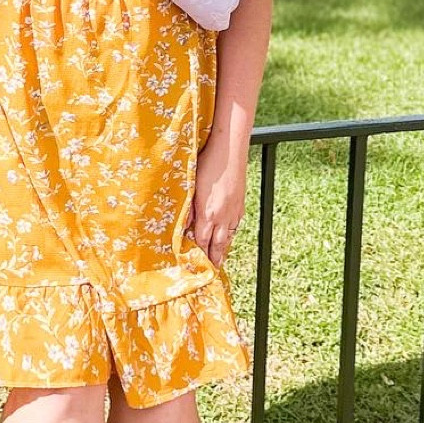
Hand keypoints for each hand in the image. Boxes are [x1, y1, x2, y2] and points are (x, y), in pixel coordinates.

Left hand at [188, 138, 245, 266]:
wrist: (230, 151)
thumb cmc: (207, 164)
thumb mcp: (192, 187)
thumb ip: (189, 209)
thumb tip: (184, 226)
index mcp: (208, 212)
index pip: (202, 241)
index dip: (199, 255)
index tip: (195, 266)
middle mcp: (222, 215)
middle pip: (217, 244)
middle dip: (214, 258)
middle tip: (211, 271)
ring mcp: (233, 211)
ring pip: (228, 237)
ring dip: (223, 250)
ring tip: (219, 260)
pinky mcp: (239, 204)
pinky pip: (235, 226)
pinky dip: (230, 236)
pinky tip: (228, 237)